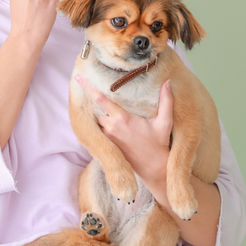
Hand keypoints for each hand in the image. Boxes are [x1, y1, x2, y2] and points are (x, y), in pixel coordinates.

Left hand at [74, 74, 173, 191]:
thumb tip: (168, 82)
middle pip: (95, 109)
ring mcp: (108, 138)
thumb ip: (166, 100)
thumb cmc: (159, 143)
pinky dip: (98, 126)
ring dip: (96, 115)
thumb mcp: (165, 121)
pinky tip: (104, 122)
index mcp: (122, 119)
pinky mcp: (107, 146)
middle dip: (93, 102)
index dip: (88, 87)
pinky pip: (98, 132)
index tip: (78, 77)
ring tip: (97, 107)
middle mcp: (111, 127)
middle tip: (90, 90)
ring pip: (95, 121)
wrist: (154, 168)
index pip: (101, 99)